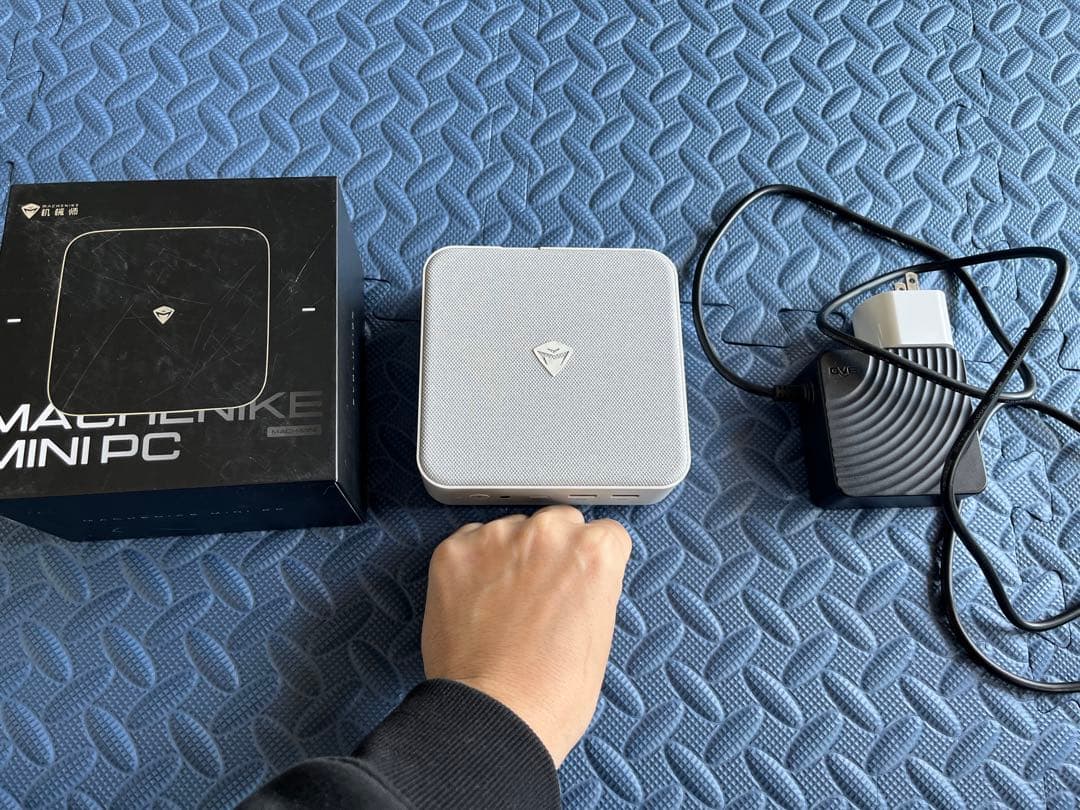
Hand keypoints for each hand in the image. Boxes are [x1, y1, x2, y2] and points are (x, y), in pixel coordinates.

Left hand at [421, 505, 631, 766]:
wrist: (494, 717)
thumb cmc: (552, 693)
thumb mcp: (601, 633)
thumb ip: (592, 586)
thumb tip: (576, 576)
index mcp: (594, 552)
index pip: (604, 533)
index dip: (592, 562)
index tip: (579, 580)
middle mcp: (547, 533)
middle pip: (557, 522)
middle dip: (551, 551)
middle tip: (540, 593)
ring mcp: (496, 539)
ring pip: (511, 530)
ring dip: (509, 556)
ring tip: (503, 605)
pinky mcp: (453, 551)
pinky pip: (468, 543)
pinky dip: (472, 566)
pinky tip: (477, 603)